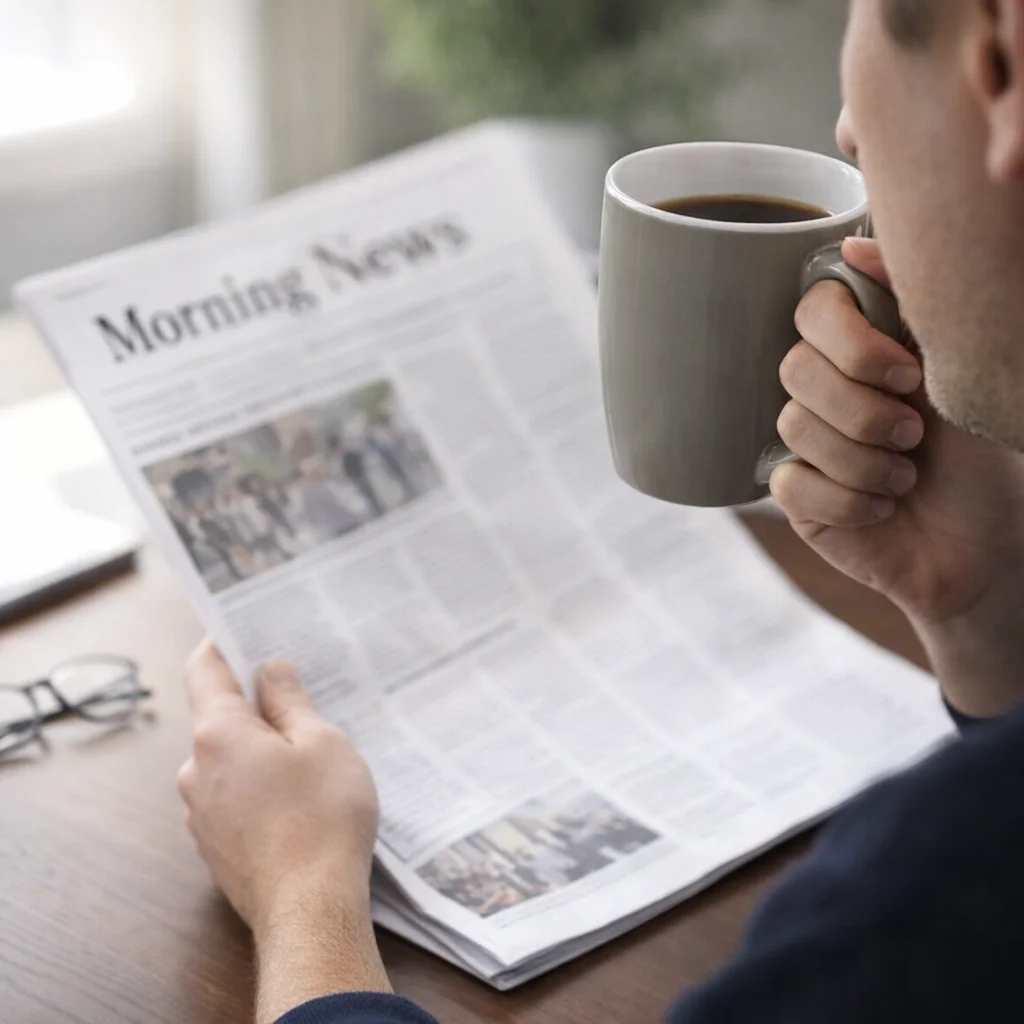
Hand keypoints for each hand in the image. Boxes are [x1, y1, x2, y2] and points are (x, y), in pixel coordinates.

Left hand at [178, 642, 389, 1020]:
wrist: (310, 911)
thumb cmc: (321, 818)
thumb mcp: (321, 742)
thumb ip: (290, 701)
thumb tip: (270, 671)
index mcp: (218, 733)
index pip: (204, 669)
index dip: (223, 643)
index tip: (242, 627)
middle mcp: (197, 769)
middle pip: (219, 716)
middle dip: (256, 704)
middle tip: (303, 696)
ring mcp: (202, 813)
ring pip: (229, 761)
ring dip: (261, 750)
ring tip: (312, 757)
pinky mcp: (216, 847)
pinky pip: (234, 797)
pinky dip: (259, 787)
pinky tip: (299, 800)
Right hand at [771, 237, 1023, 714]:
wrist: (987, 549)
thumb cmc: (984, 461)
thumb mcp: (962, 374)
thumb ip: (913, 305)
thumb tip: (851, 246)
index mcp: (863, 351)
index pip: (814, 309)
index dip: (852, 342)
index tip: (910, 374)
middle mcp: (826, 390)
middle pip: (795, 368)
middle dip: (864, 409)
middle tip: (914, 433)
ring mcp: (804, 443)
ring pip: (795, 427)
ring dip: (866, 460)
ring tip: (907, 478)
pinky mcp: (796, 495)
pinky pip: (790, 482)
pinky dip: (847, 499)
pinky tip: (881, 509)